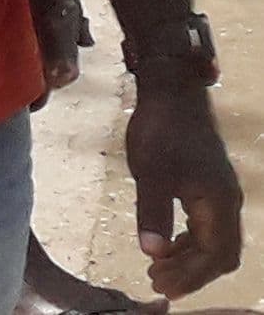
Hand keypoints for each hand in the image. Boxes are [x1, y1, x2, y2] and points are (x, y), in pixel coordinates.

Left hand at [130, 80, 242, 297]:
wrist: (172, 93)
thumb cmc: (162, 131)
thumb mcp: (151, 173)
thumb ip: (153, 213)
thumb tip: (152, 251)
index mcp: (219, 204)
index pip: (215, 256)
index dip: (192, 277)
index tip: (163, 286)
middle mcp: (227, 202)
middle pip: (220, 254)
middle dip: (192, 273)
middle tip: (158, 283)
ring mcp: (220, 193)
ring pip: (214, 240)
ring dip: (189, 258)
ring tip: (158, 268)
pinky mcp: (209, 185)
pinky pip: (207, 225)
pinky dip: (188, 241)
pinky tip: (166, 243)